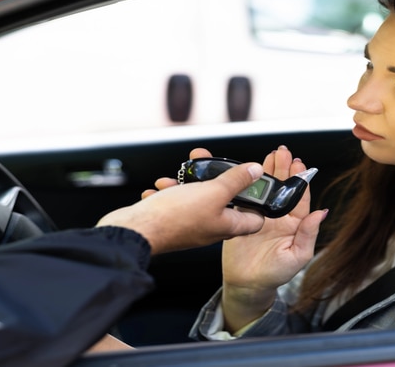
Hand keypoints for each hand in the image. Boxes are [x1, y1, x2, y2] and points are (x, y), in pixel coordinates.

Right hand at [95, 157, 266, 254]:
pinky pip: (176, 202)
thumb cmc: (174, 217)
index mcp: (227, 226)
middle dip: (218, 178)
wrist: (136, 230)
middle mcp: (211, 228)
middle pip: (225, 200)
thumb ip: (235, 181)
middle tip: (211, 164)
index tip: (254, 181)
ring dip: (190, 182)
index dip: (258, 199)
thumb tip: (255, 171)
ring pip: (198, 197)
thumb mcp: (213, 192)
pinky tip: (161, 187)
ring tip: (181, 173)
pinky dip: (170, 191)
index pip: (255, 217)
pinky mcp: (172, 221)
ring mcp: (192, 225)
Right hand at [219, 145, 326, 330]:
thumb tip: (321, 213)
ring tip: (271, 154)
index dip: (299, 179)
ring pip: (266, 187)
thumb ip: (308, 234)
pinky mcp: (243, 217)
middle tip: (284, 152)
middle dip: (284, 168)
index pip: (299, 196)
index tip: (299, 163)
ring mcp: (261, 215)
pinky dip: (248, 183)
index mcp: (294, 223)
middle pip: (283, 186)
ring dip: (268, 170)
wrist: (247, 285)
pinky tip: (249, 171)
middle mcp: (279, 216)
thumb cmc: (275, 274)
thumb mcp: (298, 257)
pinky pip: (247, 196)